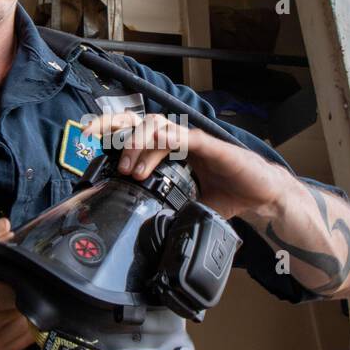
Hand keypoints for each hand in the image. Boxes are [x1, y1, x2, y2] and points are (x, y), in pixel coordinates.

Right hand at [0, 218, 37, 349]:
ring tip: (9, 298)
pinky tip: (10, 315)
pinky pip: (20, 343)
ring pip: (26, 326)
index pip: (16, 287)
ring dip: (24, 311)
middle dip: (24, 292)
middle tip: (12, 282)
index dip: (20, 276)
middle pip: (24, 306)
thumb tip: (6, 226)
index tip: (14, 270)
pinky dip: (21, 328)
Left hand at [82, 112, 290, 220]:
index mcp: (171, 150)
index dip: (110, 133)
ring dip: (138, 144)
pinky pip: (183, 136)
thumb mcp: (188, 205)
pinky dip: (167, 140)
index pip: (135, 134)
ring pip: (156, 127)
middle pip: (138, 122)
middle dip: (112, 126)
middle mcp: (179, 139)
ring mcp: (193, 140)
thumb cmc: (229, 195)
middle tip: (90, 137)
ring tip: (131, 170)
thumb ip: (167, 206)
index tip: (88, 140)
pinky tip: (157, 148)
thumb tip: (144, 227)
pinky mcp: (210, 145)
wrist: (262, 196)